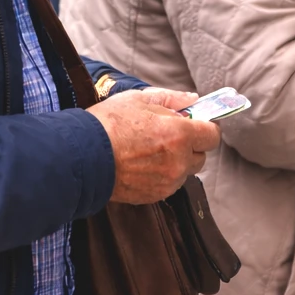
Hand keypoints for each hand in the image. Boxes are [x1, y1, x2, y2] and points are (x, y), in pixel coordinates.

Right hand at [88, 88, 220, 204]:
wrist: (82, 156)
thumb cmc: (109, 123)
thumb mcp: (139, 99)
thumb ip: (171, 99)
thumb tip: (193, 99)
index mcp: (179, 134)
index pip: (212, 135)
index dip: (205, 127)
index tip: (194, 123)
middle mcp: (178, 161)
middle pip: (201, 156)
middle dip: (189, 145)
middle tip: (167, 135)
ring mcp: (167, 182)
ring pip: (184, 172)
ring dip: (176, 162)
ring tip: (149, 150)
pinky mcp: (155, 196)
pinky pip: (168, 185)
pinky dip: (162, 176)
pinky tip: (141, 165)